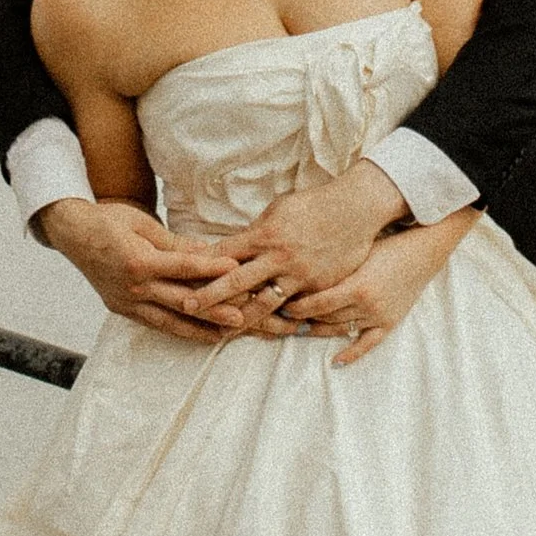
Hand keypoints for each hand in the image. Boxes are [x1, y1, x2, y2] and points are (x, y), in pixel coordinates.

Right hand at [38, 196, 237, 341]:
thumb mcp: (142, 223)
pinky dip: (179, 329)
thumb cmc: (107, 221)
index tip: (236, 269)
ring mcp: (127, 302)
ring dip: (200, 329)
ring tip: (226, 334)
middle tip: (243, 316)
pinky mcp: (123, 309)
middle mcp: (133, 287)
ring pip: (170, 321)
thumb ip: (174, 243)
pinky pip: (155, 323)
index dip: (211, 269)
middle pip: (181, 301)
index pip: (182, 267)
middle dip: (214, 309)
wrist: (72, 235)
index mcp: (138, 261)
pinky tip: (198, 334)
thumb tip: (206, 251)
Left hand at [185, 158, 408, 325]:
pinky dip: (278, 320)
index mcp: (264, 234)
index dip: (201, 264)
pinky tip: (264, 331)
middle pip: (235, 281)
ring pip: (263, 303)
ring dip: (241, 318)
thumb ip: (255, 232)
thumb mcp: (278, 209)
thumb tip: (233, 246)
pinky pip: (294, 309)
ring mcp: (299, 275)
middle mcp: (278, 256)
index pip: (224, 252)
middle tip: (185, 307)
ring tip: (221, 329)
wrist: (356, 208)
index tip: (180, 273)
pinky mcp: (318, 287)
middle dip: (209, 296)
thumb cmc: (312, 204)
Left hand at [290, 213, 473, 366]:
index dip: (296, 307)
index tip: (281, 304)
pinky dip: (351, 354)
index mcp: (356, 285)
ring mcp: (378, 316)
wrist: (422, 251)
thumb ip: (332, 265)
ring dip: (319, 331)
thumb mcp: (357, 251)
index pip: (317, 304)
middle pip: (326, 318)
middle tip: (283, 317)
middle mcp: (366, 305)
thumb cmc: (386, 244)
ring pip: (340, 330)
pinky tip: (335, 362)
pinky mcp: (389, 323)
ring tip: (300, 329)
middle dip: (303, 318)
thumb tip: (299, 271)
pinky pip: (367, 344)